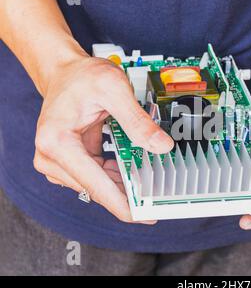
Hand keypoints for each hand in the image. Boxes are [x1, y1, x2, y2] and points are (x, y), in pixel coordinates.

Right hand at [33, 55, 173, 222]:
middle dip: (129, 194)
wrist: (65, 71)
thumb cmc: (82, 76)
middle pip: (97, 189)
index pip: (95, 186)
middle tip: (159, 196)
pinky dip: (116, 176)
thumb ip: (137, 120)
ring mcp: (58, 162)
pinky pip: (97, 177)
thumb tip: (161, 147)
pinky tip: (135, 172)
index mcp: (57, 143)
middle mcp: (52, 158)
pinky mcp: (68, 161)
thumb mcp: (114, 89)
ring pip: (98, 186)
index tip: (145, 216)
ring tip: (151, 183)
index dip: (123, 205)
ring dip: (124, 185)